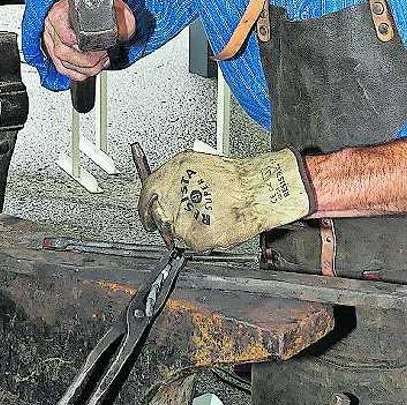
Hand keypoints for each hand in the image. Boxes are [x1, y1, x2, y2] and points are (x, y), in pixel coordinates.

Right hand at [42, 0, 135, 80]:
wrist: (90, 7)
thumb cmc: (95, 5)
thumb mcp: (111, 6)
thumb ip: (121, 17)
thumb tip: (125, 31)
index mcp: (60, 13)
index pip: (65, 35)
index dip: (82, 46)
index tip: (99, 49)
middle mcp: (53, 27)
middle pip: (63, 52)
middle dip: (87, 60)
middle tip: (102, 57)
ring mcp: (52, 40)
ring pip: (63, 63)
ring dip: (85, 68)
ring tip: (100, 62)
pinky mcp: (54, 52)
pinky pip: (62, 69)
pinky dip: (78, 73)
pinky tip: (89, 69)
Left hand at [137, 150, 315, 252]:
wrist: (261, 190)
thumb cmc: (237, 177)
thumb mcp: (199, 164)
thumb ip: (176, 178)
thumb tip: (161, 191)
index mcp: (176, 169)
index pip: (148, 190)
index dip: (145, 205)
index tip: (147, 215)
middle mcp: (178, 192)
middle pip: (160, 213)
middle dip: (170, 218)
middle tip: (188, 215)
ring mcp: (186, 215)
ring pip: (176, 230)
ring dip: (189, 227)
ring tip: (211, 215)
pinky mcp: (198, 235)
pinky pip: (193, 242)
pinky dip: (203, 237)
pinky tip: (216, 224)